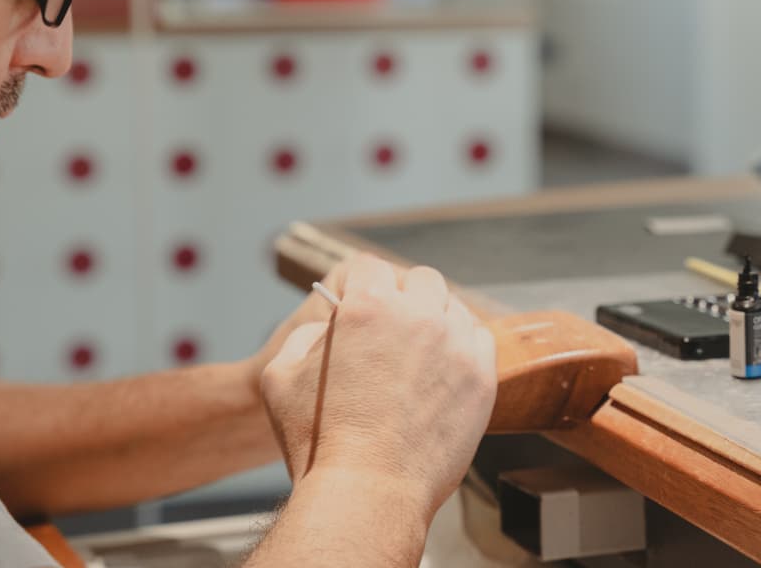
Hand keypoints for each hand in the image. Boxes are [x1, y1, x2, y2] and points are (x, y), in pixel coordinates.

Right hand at [259, 256, 495, 526]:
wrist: (368, 493)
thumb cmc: (319, 441)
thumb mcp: (278, 376)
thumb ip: (305, 336)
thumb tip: (329, 326)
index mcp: (367, 305)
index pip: (370, 266)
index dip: (361, 285)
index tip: (362, 303)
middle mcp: (417, 315)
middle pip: (419, 280)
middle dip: (403, 298)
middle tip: (391, 332)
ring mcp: (455, 344)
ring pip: (453, 307)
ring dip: (436, 320)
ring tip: (419, 355)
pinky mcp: (481, 375)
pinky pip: (479, 339)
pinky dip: (463, 347)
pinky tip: (445, 370)